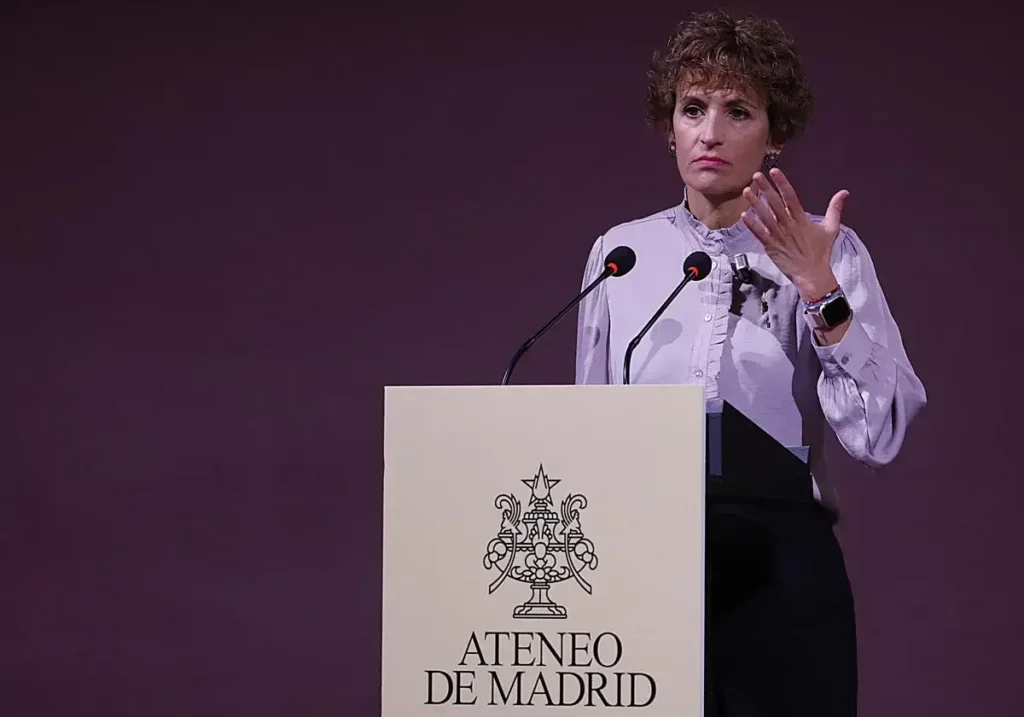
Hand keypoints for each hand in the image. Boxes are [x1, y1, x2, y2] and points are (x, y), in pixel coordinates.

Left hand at [741, 168, 848, 301]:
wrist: (812, 274)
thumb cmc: (821, 252)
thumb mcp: (831, 229)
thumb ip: (835, 209)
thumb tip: (844, 192)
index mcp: (802, 219)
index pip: (791, 197)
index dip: (782, 183)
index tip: (775, 171)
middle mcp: (789, 225)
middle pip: (775, 203)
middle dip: (766, 188)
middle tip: (756, 175)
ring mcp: (779, 236)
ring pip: (765, 217)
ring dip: (755, 203)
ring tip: (747, 191)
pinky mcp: (771, 247)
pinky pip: (759, 234)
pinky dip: (752, 225)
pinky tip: (743, 214)